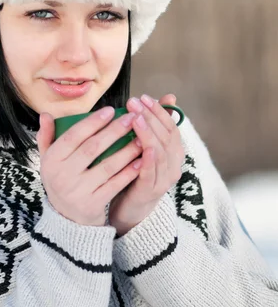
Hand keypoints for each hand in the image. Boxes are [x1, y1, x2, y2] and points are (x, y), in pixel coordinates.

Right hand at [36, 106, 144, 226]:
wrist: (66, 219)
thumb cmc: (60, 180)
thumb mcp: (48, 160)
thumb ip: (46, 137)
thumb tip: (46, 114)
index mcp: (51, 160)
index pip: (72, 136)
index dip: (92, 122)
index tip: (111, 111)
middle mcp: (62, 176)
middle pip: (92, 148)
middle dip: (114, 131)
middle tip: (132, 118)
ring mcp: (77, 191)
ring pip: (107, 166)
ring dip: (126, 151)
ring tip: (141, 139)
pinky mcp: (92, 205)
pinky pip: (114, 185)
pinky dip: (128, 172)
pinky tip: (140, 161)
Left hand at [108, 94, 184, 236]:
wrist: (130, 209)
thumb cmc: (136, 173)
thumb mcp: (145, 146)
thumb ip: (154, 125)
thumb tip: (169, 96)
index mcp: (174, 153)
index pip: (171, 127)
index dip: (159, 111)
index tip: (144, 97)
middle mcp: (173, 165)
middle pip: (166, 137)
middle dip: (151, 117)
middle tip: (134, 102)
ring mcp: (164, 179)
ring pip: (161, 153)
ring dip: (149, 134)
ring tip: (136, 118)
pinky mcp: (150, 191)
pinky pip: (152, 173)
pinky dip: (149, 159)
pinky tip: (144, 147)